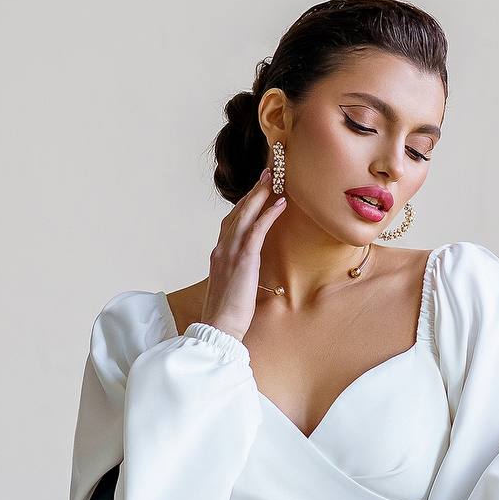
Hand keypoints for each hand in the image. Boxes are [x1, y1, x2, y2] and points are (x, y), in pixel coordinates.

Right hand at [200, 165, 286, 342]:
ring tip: (274, 178)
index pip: (231, 221)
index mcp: (218, 254)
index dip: (245, 204)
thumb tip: (248, 267)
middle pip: (238, 211)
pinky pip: (257, 230)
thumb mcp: (232, 286)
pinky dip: (268, 214)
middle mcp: (221, 248)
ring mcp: (230, 252)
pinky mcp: (243, 259)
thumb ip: (238, 271)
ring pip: (246, 214)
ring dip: (261, 194)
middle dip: (253, 191)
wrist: (219, 326)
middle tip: (268, 173)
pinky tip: (280, 203)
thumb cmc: (227, 313)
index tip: (256, 191)